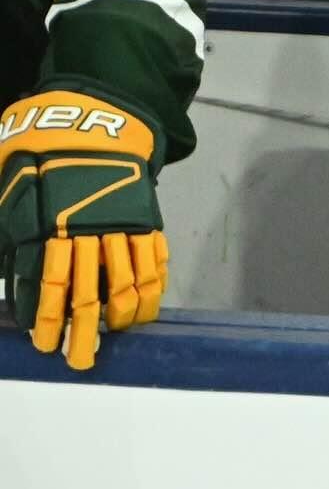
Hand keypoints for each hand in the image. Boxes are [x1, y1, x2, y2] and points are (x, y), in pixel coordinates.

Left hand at [0, 86, 166, 369]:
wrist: (95, 128)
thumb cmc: (45, 165)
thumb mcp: (15, 199)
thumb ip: (14, 240)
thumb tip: (9, 283)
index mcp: (53, 226)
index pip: (50, 284)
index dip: (47, 318)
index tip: (44, 344)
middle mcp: (89, 231)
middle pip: (90, 291)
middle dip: (83, 331)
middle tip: (79, 360)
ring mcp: (123, 226)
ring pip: (127, 281)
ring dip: (120, 316)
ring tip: (114, 337)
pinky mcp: (147, 220)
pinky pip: (153, 261)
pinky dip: (152, 289)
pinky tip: (144, 310)